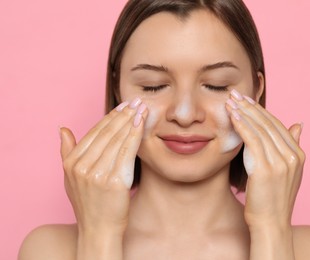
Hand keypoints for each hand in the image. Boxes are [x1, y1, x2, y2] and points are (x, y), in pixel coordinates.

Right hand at [59, 99, 147, 235]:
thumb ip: (66, 152)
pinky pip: (127, 152)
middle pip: (107, 134)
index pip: (94, 133)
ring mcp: (98, 174)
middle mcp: (82, 167)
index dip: (110, 117)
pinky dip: (135, 135)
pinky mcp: (115, 181)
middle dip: (123, 115)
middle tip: (136, 102)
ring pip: (117, 140)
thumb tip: (62, 129)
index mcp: (71, 163)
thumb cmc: (89, 204)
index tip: (122, 106)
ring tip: (142, 109)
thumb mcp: (70, 178)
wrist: (99, 230)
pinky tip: (142, 123)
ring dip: (131, 121)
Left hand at [226, 90, 304, 229]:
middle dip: (250, 107)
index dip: (261, 111)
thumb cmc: (273, 199)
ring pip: (260, 129)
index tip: (247, 100)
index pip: (278, 125)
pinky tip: (232, 116)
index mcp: (298, 155)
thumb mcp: (288, 171)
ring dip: (243, 113)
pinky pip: (252, 140)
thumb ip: (292, 146)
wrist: (271, 224)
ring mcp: (281, 162)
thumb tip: (298, 125)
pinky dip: (241, 125)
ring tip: (230, 101)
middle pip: (269, 124)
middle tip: (236, 94)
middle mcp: (292, 156)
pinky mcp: (266, 168)